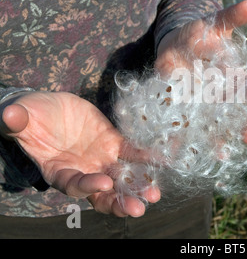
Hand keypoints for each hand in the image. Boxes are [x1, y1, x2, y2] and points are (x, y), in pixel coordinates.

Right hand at [0, 91, 159, 216]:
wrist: (49, 107)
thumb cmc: (31, 116)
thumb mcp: (22, 117)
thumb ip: (18, 122)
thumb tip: (11, 116)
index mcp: (59, 171)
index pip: (74, 185)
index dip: (88, 187)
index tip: (103, 183)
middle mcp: (83, 170)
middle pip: (103, 194)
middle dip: (120, 202)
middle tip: (138, 208)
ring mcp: (100, 158)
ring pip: (122, 178)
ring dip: (138, 186)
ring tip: (154, 193)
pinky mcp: (113, 143)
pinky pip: (132, 153)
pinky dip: (146, 157)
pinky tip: (161, 161)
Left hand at [154, 0, 246, 145]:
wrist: (175, 45)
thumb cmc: (199, 35)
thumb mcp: (214, 24)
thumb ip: (230, 17)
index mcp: (232, 75)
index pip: (246, 85)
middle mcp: (221, 95)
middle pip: (235, 113)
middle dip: (244, 125)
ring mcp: (203, 106)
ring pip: (215, 127)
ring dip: (221, 140)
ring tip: (224, 154)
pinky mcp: (183, 111)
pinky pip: (188, 129)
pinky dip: (188, 141)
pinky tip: (186, 154)